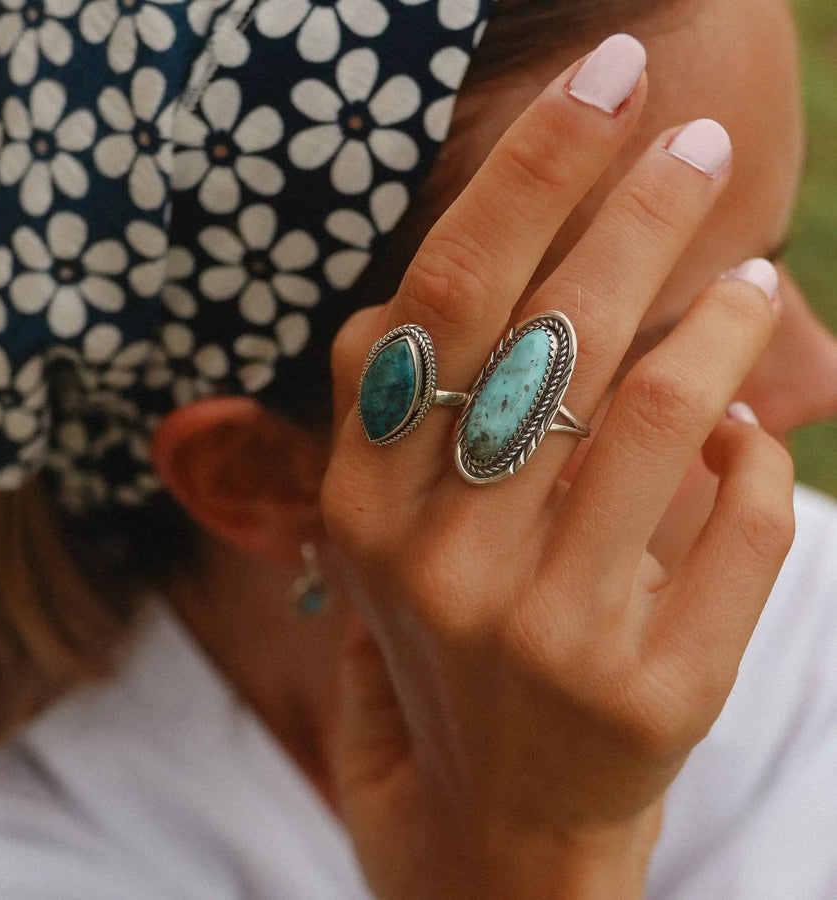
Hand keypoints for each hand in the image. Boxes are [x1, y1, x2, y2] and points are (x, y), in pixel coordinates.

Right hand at [322, 37, 793, 898]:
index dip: (526, 176)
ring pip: (663, 414)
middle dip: (637, 209)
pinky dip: (760, 457)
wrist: (485, 830)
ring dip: (728, 322)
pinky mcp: (644, 697)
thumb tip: (446, 285)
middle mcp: (437, 565)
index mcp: (363, 506)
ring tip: (756, 280)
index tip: (597, 92)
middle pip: (553, 333)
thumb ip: (399, 414)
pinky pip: (736, 525)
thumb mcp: (384, 537)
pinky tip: (750, 435)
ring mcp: (542, 634)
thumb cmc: (443, 657)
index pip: (444, 300)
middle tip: (698, 141)